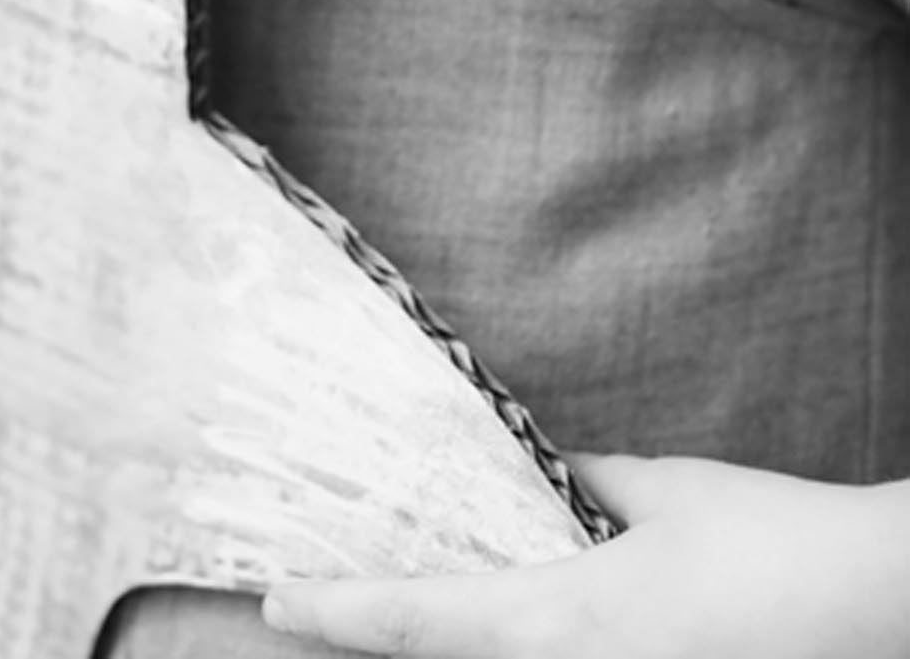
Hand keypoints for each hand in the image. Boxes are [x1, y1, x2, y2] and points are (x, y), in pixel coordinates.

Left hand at [262, 455, 909, 657]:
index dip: (336, 609)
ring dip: (455, 643)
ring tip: (393, 609)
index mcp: (564, 622)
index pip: (419, 618)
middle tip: (315, 606)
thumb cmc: (771, 545)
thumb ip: (594, 487)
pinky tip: (513, 624)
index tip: (272, 600)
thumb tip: (556, 479)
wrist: (878, 610)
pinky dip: (523, 649)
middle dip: (379, 634)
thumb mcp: (667, 492)